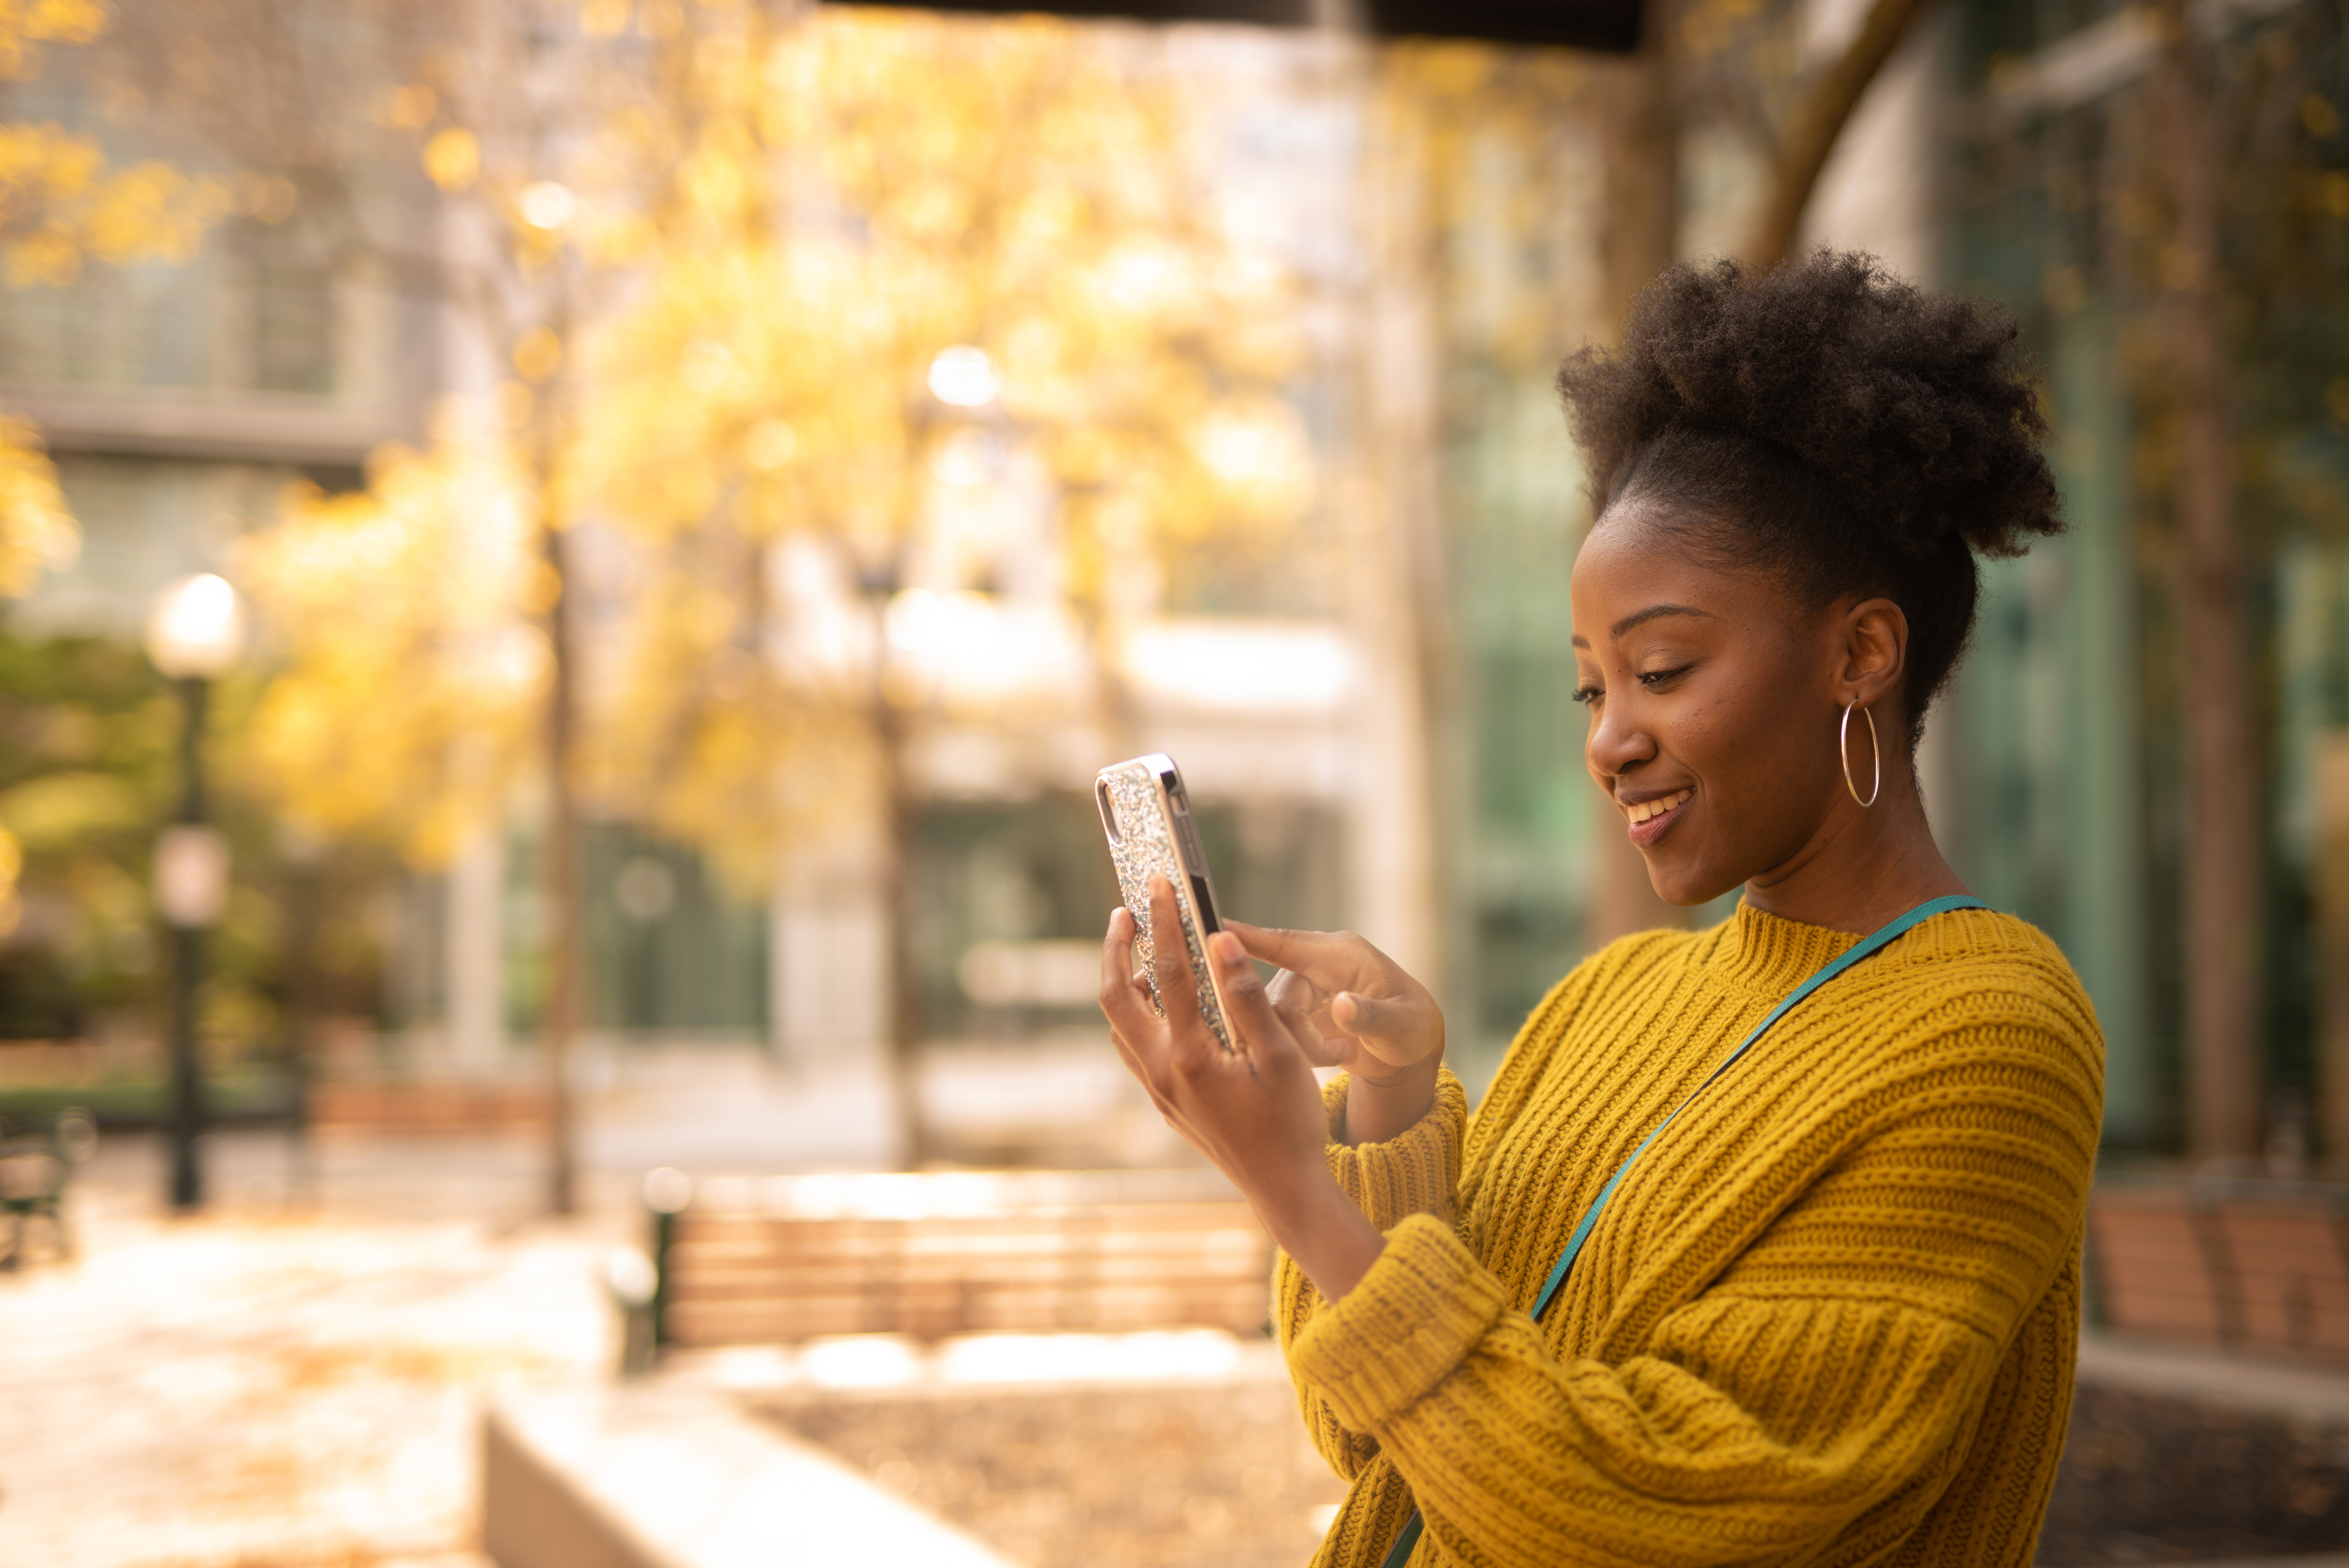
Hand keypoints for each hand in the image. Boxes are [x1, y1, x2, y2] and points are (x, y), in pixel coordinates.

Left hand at [1100, 878, 1384, 1298]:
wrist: (1283, 1188)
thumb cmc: (1291, 1123)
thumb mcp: (1281, 1056)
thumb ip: (1247, 996)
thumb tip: (1220, 940)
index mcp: (1191, 1055)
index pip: (1167, 972)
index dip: (1162, 922)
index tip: (1160, 884)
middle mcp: (1162, 1072)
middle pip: (1117, 995)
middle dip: (1117, 947)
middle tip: (1126, 911)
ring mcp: (1158, 1090)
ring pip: (1119, 1024)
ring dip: (1121, 980)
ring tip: (1137, 946)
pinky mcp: (1165, 1102)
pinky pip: (1132, 1047)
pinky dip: (1134, 1014)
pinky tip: (1156, 1002)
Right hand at [1221, 919, 1444, 1145]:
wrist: (1409, 1046)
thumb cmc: (1412, 1027)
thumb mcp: (1401, 1025)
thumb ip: (1371, 1016)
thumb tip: (1340, 1005)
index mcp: (1340, 953)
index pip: (1284, 943)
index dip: (1246, 938)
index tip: (1211, 930)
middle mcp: (1315, 964)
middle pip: (1275, 996)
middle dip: (1296, 1032)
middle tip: (1331, 1053)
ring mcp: (1302, 988)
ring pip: (1272, 1019)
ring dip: (1300, 1045)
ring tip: (1342, 1053)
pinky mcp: (1295, 1011)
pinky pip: (1277, 1032)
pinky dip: (1299, 1051)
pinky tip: (1333, 1054)